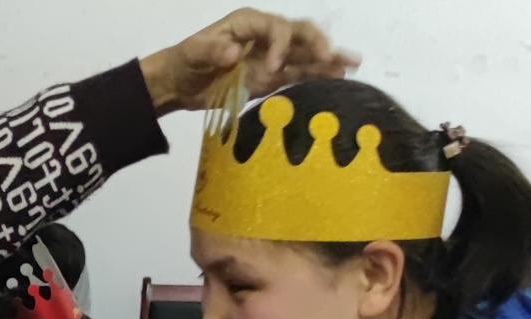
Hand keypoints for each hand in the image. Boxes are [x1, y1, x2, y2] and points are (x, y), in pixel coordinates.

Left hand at [139, 10, 359, 115]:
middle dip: (317, 44)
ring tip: (351, 65)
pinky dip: (316, 76)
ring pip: (305, 54)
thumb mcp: (193, 53)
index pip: (277, 28)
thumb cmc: (185, 61)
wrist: (179, 83)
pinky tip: (337, 79)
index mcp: (249, 23)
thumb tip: (234, 53)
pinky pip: (298, 74)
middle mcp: (266, 36)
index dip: (280, 45)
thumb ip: (213, 51)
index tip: (273, 67)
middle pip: (300, 34)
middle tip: (330, 57)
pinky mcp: (271, 77)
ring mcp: (271, 57)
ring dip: (327, 59)